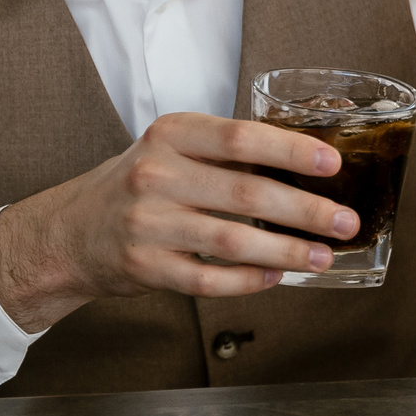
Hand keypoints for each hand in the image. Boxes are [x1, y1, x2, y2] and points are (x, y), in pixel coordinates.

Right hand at [0, 111, 357, 332]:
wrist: (69, 231)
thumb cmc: (137, 185)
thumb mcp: (173, 150)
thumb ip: (227, 152)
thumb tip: (308, 163)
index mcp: (171, 135)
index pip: (241, 137)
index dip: (292, 150)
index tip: (332, 164)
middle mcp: (156, 175)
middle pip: (247, 193)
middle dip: (307, 210)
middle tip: (345, 221)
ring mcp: (147, 224)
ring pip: (233, 240)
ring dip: (287, 251)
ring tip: (323, 256)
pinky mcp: (144, 267)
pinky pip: (208, 279)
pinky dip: (248, 280)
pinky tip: (276, 277)